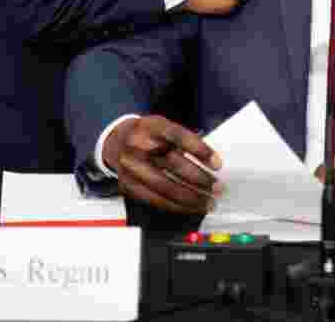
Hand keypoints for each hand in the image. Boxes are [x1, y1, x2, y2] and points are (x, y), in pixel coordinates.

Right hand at [103, 115, 223, 213]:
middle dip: (200, 178)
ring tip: (209, 202)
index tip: (217, 164)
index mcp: (151, 126)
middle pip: (173, 164)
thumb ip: (183, 140)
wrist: (116, 142)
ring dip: (191, 197)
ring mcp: (131, 167)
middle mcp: (138, 145)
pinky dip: (177, 205)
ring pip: (166, 186)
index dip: (199, 150)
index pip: (178, 136)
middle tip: (218, 188)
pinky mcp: (128, 185)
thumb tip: (211, 163)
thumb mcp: (163, 126)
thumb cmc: (148, 135)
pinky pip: (156, 200)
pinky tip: (191, 207)